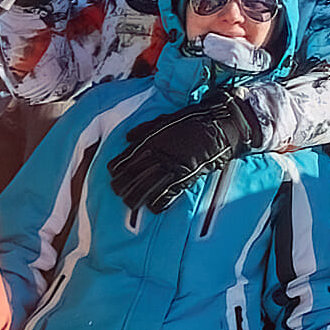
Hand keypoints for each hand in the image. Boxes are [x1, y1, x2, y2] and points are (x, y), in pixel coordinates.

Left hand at [109, 92, 253, 216]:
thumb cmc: (190, 120)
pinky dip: (159, 203)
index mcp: (149, 143)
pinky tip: (153, 208)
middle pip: (132, 178)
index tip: (112, 173)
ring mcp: (171, 169)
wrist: (217, 126)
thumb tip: (129, 138)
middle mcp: (157, 157)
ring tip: (130, 204)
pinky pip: (168, 194)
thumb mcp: (162, 121)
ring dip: (136, 198)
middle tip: (117, 192)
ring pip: (146, 189)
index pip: (125, 160)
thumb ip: (144, 130)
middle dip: (122, 187)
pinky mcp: (185, 178)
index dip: (116, 169)